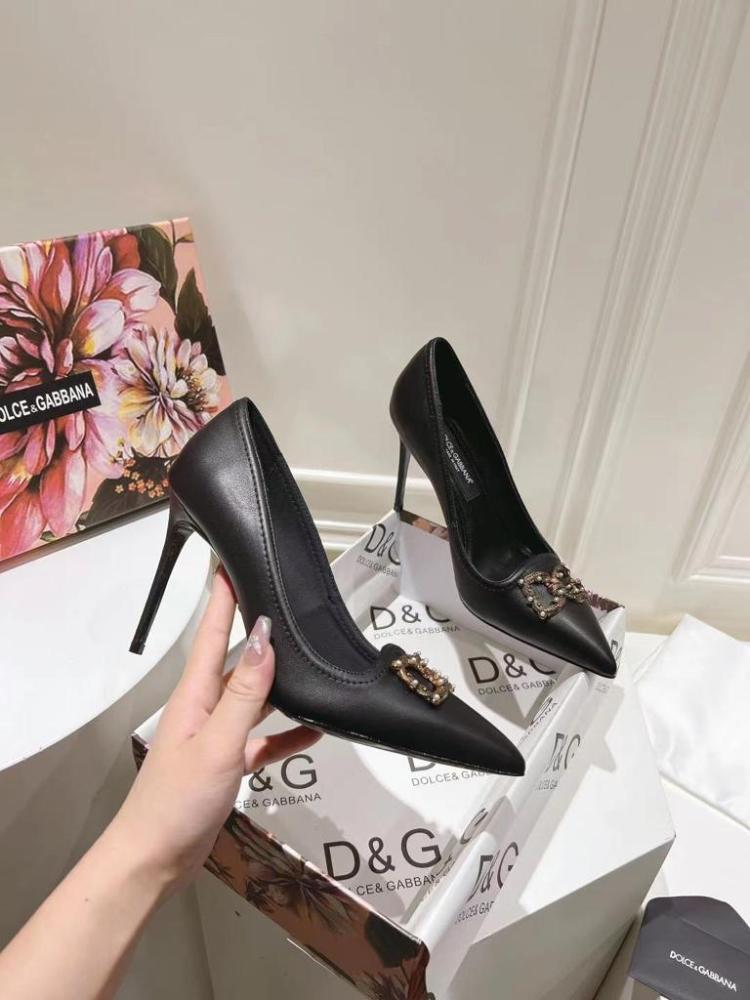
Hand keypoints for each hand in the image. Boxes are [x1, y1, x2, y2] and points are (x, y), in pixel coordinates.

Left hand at [112, 567, 320, 894]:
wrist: (154, 860)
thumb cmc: (177, 800)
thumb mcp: (217, 743)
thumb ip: (245, 693)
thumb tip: (267, 637)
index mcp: (195, 694)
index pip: (213, 633)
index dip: (223, 597)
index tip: (233, 561)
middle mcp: (205, 707)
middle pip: (238, 660)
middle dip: (260, 631)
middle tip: (287, 604)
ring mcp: (216, 736)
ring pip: (254, 699)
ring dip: (280, 684)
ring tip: (313, 661)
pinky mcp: (226, 764)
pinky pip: (262, 740)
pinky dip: (286, 736)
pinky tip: (315, 732)